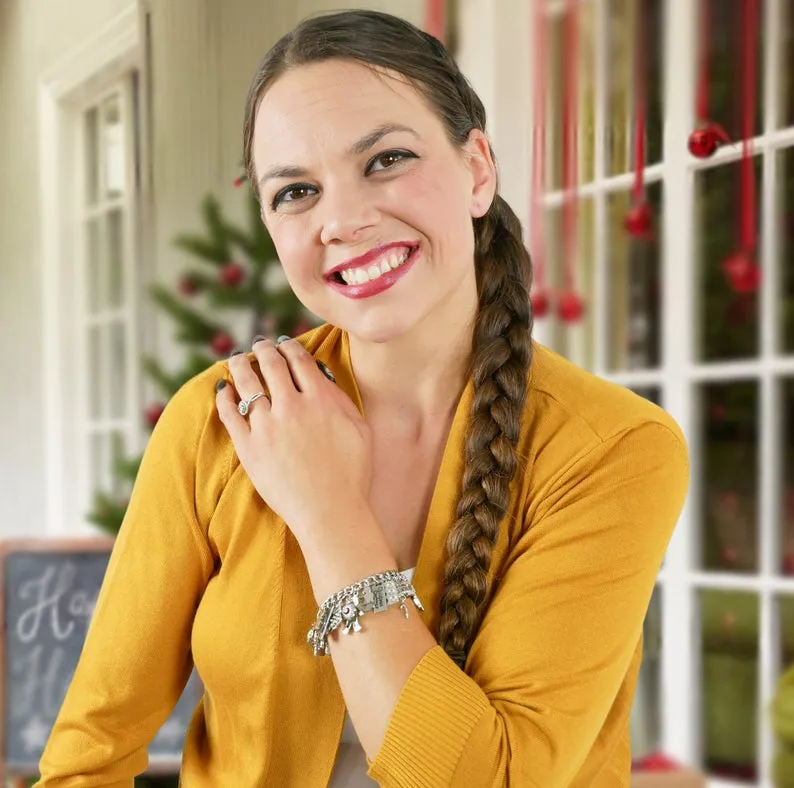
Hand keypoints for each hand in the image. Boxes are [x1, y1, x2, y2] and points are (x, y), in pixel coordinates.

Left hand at [215, 336, 373, 538]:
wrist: (330, 510)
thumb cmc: (352, 474)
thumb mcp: (360, 429)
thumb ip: (341, 400)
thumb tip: (323, 380)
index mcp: (321, 398)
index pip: (300, 360)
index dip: (290, 347)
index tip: (284, 343)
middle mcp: (291, 406)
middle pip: (272, 365)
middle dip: (264, 350)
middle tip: (259, 345)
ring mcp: (267, 426)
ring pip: (247, 383)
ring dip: (240, 365)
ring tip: (236, 359)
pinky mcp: (248, 447)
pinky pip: (229, 414)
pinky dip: (224, 397)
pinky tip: (223, 390)